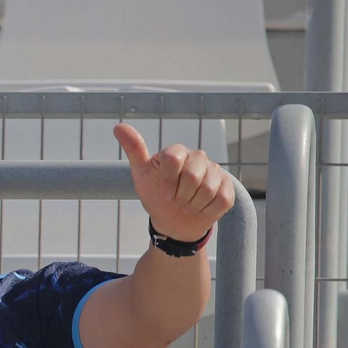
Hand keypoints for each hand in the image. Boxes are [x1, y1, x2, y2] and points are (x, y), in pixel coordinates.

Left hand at [115, 124, 234, 243]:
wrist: (175, 221)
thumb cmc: (157, 195)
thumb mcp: (142, 176)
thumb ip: (134, 150)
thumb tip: (118, 127)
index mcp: (176, 152)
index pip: (173, 158)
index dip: (168, 181)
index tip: (164, 194)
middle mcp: (198, 157)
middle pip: (192, 176)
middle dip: (180, 196)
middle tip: (176, 201)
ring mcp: (215, 170)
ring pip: (207, 190)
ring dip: (192, 205)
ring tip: (187, 205)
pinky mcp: (228, 186)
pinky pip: (221, 200)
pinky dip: (206, 211)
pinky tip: (200, 208)